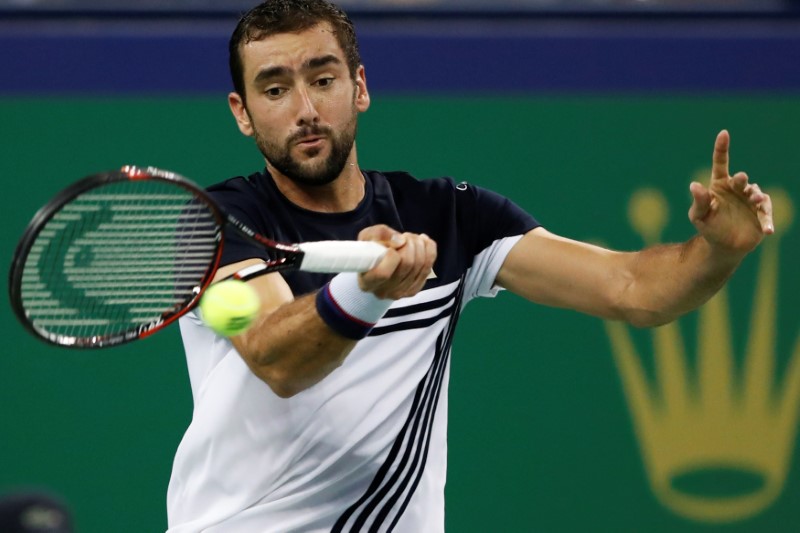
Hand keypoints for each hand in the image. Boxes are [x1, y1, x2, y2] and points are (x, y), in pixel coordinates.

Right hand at [356, 224, 436, 298]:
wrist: (375, 268)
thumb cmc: (369, 251)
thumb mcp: (367, 237)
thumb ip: (380, 234)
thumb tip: (401, 240)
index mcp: (367, 282)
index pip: (383, 273)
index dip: (391, 255)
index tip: (392, 245)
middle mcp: (383, 291)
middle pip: (407, 264)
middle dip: (410, 243)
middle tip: (405, 236)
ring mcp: (400, 293)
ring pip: (420, 265)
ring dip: (419, 245)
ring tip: (411, 238)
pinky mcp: (413, 290)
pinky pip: (428, 267)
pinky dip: (429, 250)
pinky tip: (423, 242)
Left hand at [688, 130, 773, 254]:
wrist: (724, 245)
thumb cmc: (709, 227)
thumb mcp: (699, 215)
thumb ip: (699, 201)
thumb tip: (694, 185)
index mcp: (720, 185)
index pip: (720, 163)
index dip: (722, 149)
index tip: (723, 133)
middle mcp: (737, 189)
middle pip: (740, 179)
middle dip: (741, 178)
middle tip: (741, 178)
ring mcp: (750, 200)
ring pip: (756, 194)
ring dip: (756, 197)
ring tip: (755, 201)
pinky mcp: (761, 213)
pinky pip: (766, 213)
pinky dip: (767, 220)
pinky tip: (768, 230)